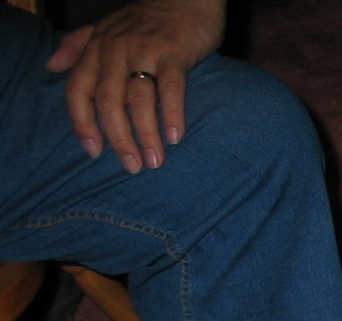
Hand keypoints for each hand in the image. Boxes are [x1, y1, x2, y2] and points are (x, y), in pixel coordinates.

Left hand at [48, 0, 225, 171]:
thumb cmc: (147, 19)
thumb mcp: (105, 27)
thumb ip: (77, 46)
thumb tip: (51, 66)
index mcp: (97, 48)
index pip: (79, 90)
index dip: (82, 123)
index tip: (93, 151)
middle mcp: (116, 50)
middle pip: (110, 102)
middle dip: (119, 138)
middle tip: (132, 166)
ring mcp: (145, 51)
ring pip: (139, 99)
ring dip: (146, 134)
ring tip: (155, 161)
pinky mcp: (174, 52)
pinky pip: (171, 87)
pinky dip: (172, 113)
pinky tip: (176, 137)